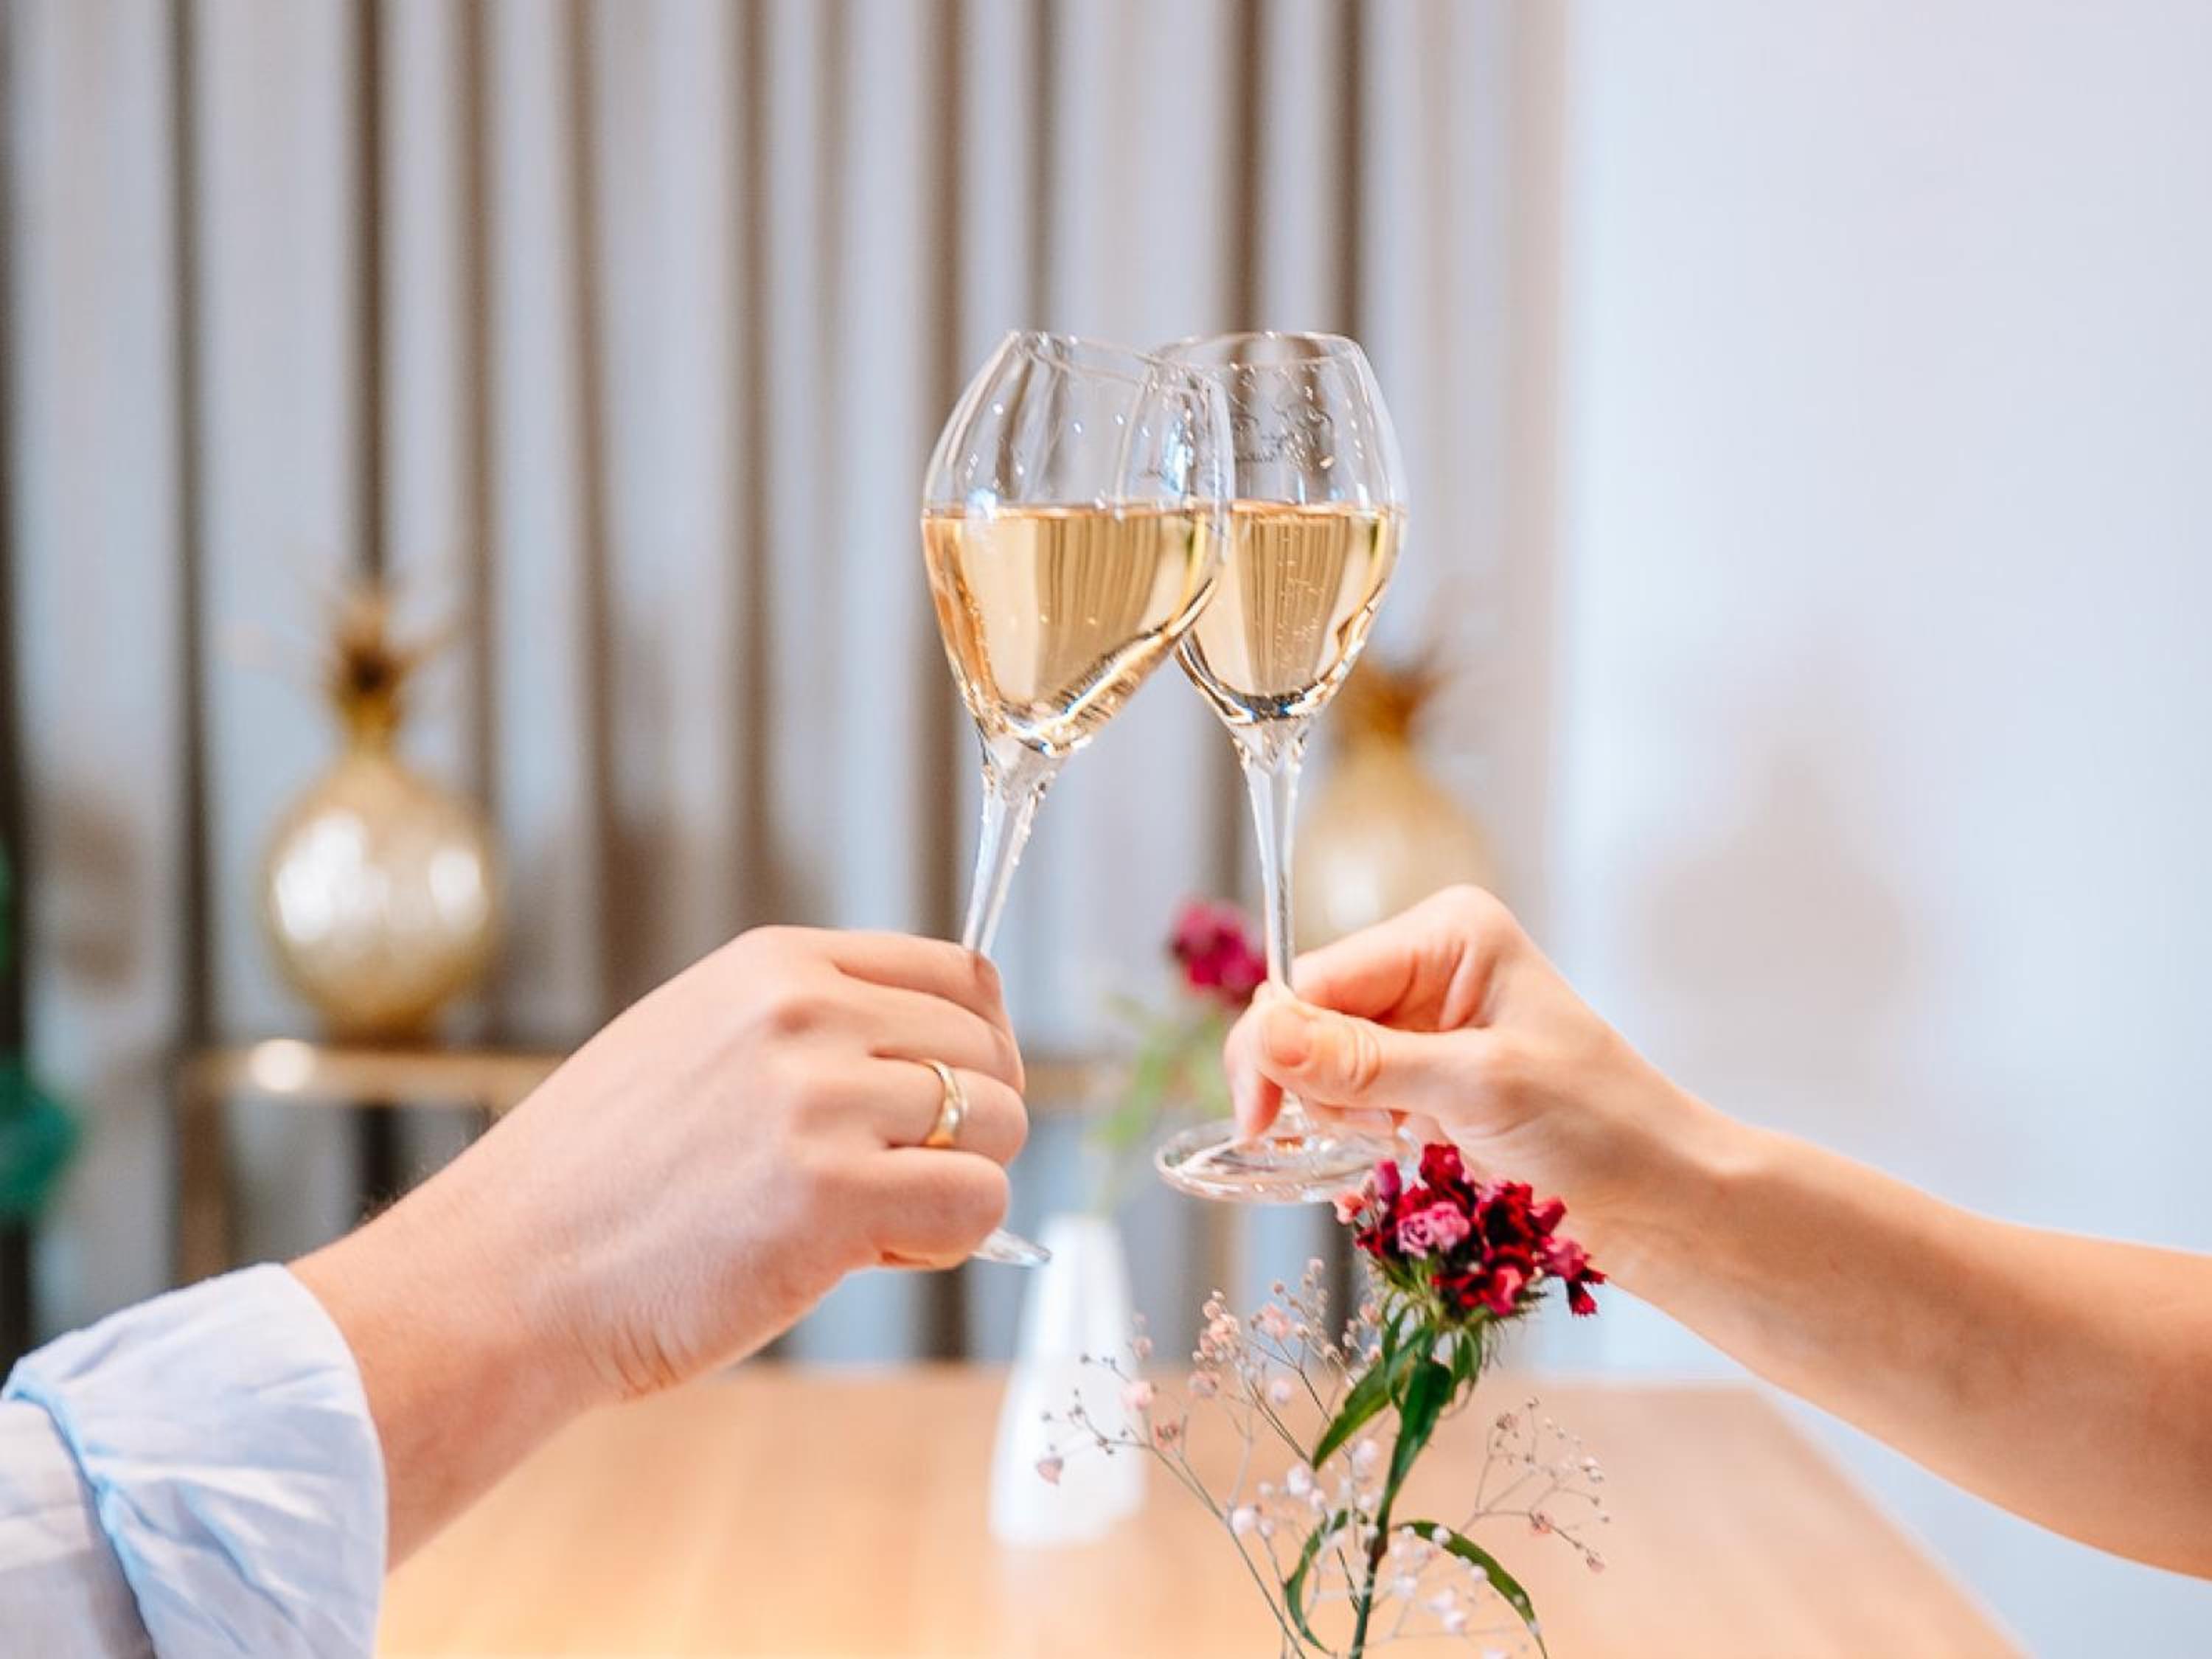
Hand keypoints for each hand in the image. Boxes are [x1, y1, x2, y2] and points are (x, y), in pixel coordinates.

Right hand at [294, 926, 1026, 1556]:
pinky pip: (978, 1202)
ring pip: (1001, 1127)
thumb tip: (938, 1064)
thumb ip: (810, 1035)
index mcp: (778, 966)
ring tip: (872, 1224)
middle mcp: (807, 1013)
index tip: (964, 1097)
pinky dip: (949, 1241)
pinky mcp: (834, 1195)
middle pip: (990, 1053)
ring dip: (960, 1184)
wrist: (503, 1277)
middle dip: (976, 1125)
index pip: (959, 974)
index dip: (982, 1045)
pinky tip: (870, 1255)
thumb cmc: (596, 1185)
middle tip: (906, 1182)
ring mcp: (821, 1100)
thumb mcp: (697, 1046)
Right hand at [1224, 886, 1704, 1245]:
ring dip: (1341, 1114)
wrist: (1668, 1199)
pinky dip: (1356, 1131)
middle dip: (1316, 1084)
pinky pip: (1350, 1096)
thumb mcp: (1477, 1088)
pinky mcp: (1427, 1075)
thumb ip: (1364, 1063)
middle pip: (1310, 1017)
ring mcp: (1427, 1022)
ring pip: (1321, 1063)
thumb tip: (1265, 1034)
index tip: (1260, 1121)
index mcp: (1447, 934)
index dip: (1276, 1045)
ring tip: (1408, 1142)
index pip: (1317, 977)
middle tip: (1372, 1134)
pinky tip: (1400, 1152)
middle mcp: (1429, 966)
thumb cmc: (1602, 1128)